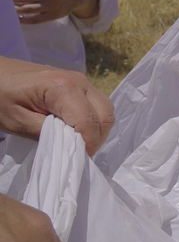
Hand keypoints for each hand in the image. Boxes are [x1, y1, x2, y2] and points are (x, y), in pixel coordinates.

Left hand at [0, 56, 114, 156]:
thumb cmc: (0, 97)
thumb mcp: (17, 121)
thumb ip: (46, 133)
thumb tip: (71, 147)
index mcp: (64, 88)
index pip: (89, 122)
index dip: (87, 145)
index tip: (75, 161)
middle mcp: (80, 81)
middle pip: (105, 115)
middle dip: (96, 138)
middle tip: (78, 154)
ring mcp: (82, 80)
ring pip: (105, 110)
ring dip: (96, 130)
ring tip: (77, 144)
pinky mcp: (79, 83)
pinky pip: (96, 105)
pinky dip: (92, 121)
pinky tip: (75, 130)